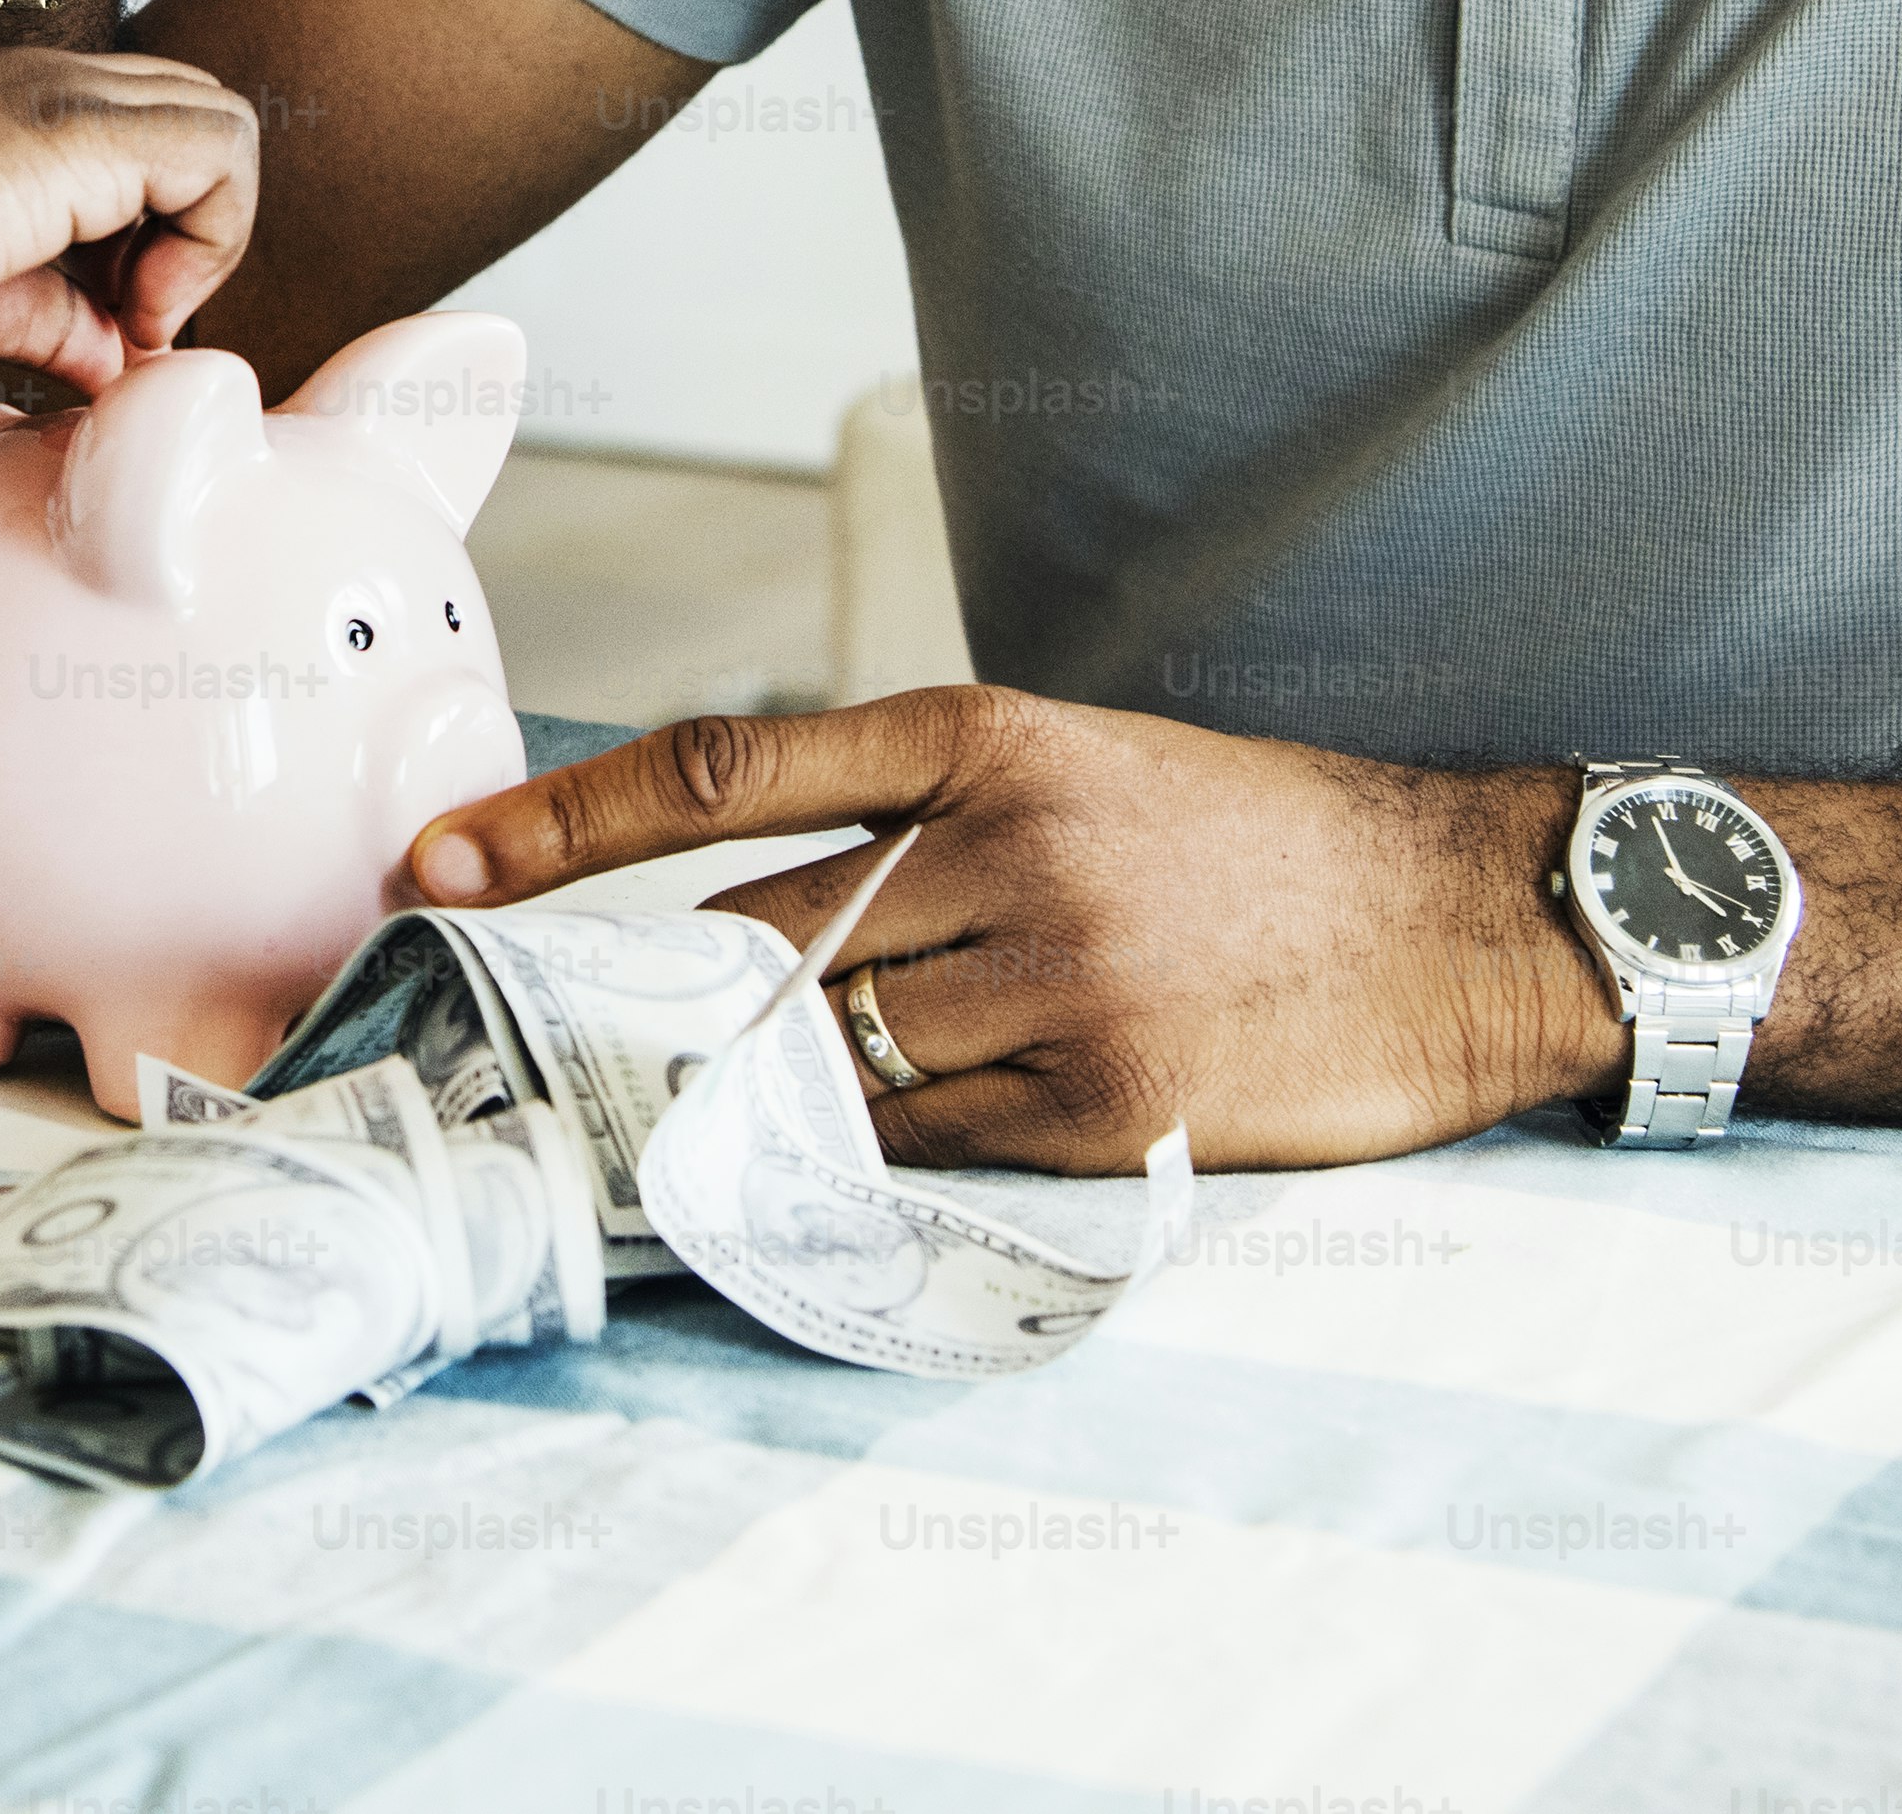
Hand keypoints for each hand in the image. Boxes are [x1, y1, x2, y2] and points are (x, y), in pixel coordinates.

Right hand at [0, 47, 260, 387]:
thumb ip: (55, 319)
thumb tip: (116, 364)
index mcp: (25, 111)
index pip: (159, 135)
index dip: (168, 231)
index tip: (117, 318)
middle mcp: (57, 84)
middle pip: (204, 118)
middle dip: (202, 226)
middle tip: (134, 315)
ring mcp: (67, 96)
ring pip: (226, 125)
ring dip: (210, 234)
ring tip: (130, 316)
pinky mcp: (75, 131)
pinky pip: (218, 152)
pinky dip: (208, 240)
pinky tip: (129, 313)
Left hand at [399, 686, 1625, 1171]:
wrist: (1463, 915)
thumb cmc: (1254, 842)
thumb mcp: (1078, 767)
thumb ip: (914, 821)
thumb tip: (730, 917)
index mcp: (981, 738)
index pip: (719, 770)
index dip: (558, 822)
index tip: (438, 864)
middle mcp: (1003, 847)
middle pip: (752, 939)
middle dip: (651, 1002)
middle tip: (558, 1049)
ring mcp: (1054, 980)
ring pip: (828, 1052)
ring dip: (760, 1093)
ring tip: (703, 1120)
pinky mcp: (1104, 1104)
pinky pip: (925, 1145)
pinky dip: (867, 1162)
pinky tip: (847, 1164)